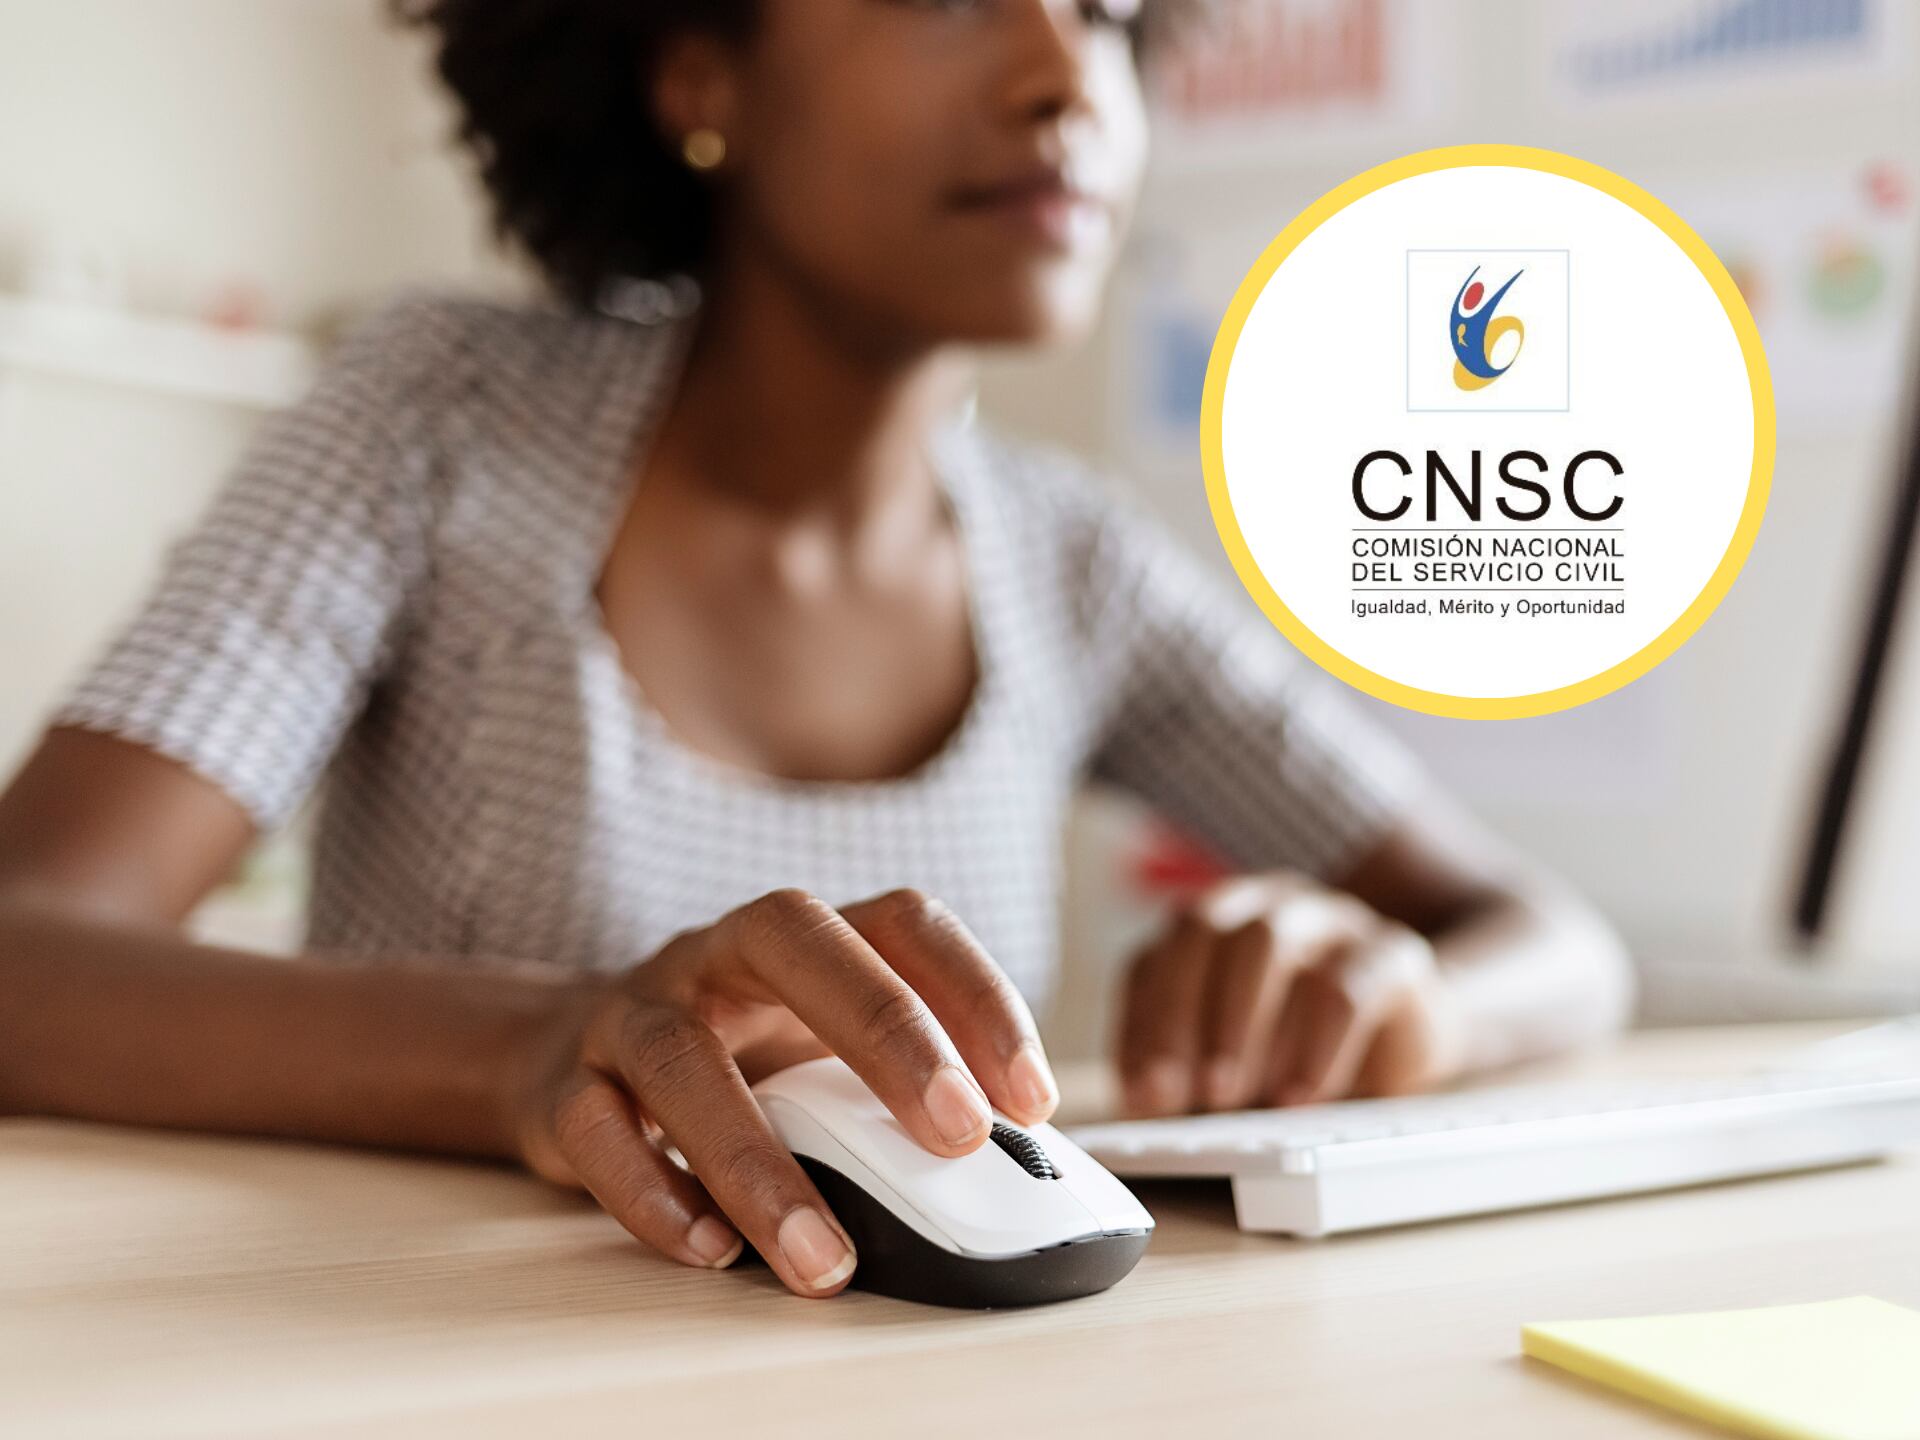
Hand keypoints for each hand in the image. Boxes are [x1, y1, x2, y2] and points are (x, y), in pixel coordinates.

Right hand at [502, 888, 1057, 1297]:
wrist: (567, 1052)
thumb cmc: (736, 1056)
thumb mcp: (820, 1052)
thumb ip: (899, 1092)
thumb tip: (1015, 1168)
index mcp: (803, 938)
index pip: (902, 922)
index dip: (976, 993)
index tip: (1033, 1099)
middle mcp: (717, 954)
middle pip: (795, 942)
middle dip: (886, 1032)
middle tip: (958, 1134)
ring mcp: (634, 1012)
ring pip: (682, 1057)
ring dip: (757, 1161)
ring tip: (822, 1255)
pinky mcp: (565, 1086)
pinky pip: (595, 1129)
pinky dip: (653, 1194)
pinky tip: (712, 1249)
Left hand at [1115, 872, 1466, 1116]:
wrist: (1408, 1036)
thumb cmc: (1297, 1050)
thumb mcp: (1229, 1065)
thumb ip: (1184, 1071)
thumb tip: (1146, 1101)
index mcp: (1211, 925)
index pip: (1156, 957)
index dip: (1143, 1023)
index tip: (1144, 1091)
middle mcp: (1265, 906)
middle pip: (1204, 931)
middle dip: (1181, 1015)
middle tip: (1181, 1093)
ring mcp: (1328, 918)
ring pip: (1268, 943)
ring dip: (1238, 1023)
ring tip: (1230, 1096)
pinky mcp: (1390, 952)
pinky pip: (1347, 986)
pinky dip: (1316, 1046)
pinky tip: (1300, 1096)